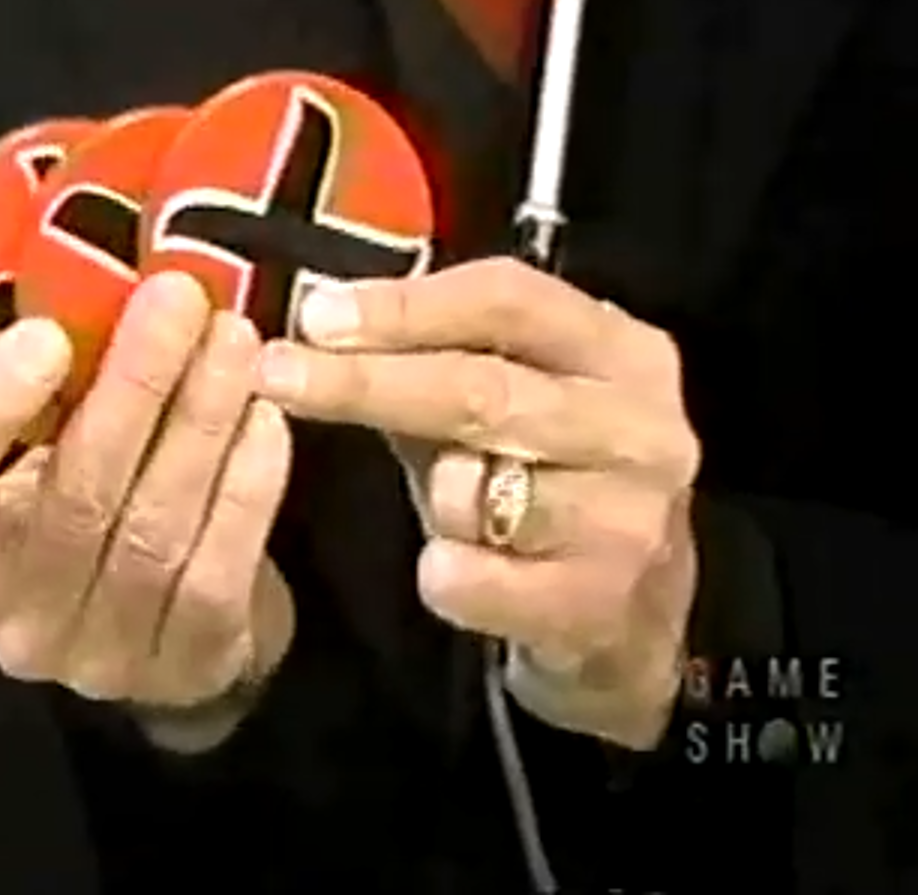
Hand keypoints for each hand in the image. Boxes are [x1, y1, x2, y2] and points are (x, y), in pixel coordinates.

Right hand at [0, 273, 294, 743]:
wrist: (168, 636)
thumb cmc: (94, 518)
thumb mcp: (46, 464)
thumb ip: (50, 402)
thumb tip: (91, 284)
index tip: (46, 333)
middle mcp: (17, 617)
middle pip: (75, 494)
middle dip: (134, 383)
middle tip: (181, 299)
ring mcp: (102, 654)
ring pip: (154, 526)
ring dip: (201, 421)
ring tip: (235, 340)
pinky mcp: (185, 665)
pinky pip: (217, 566)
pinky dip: (246, 487)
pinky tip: (267, 419)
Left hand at [254, 258, 698, 748]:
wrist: (630, 618)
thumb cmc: (545, 486)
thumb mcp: (504, 408)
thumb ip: (432, 359)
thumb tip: (321, 320)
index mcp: (620, 352)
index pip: (508, 300)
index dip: (405, 304)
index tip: (316, 314)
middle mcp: (641, 427)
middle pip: (481, 389)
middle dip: (367, 381)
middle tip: (277, 372)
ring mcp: (630, 518)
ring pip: (472, 489)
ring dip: (432, 497)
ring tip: (449, 506)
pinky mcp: (603, 602)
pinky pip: (473, 578)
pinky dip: (443, 573)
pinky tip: (452, 571)